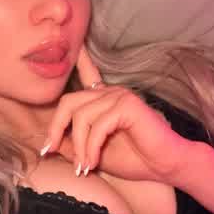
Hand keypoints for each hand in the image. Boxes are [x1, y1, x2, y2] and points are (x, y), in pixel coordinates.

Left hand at [42, 46, 191, 182]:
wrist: (165, 168)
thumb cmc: (133, 160)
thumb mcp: (92, 153)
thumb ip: (72, 145)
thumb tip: (48, 144)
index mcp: (103, 99)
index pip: (87, 74)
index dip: (78, 60)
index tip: (74, 45)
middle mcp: (110, 92)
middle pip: (69, 102)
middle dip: (56, 128)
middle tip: (51, 151)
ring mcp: (119, 96)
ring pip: (81, 116)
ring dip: (79, 146)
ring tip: (83, 166)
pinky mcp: (127, 105)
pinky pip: (97, 125)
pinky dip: (91, 147)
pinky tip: (93, 162)